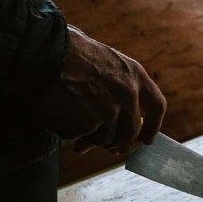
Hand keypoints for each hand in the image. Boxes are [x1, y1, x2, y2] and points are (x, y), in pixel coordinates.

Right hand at [28, 25, 165, 153]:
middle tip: (112, 148)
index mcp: (135, 75)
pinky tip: (62, 119)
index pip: (157, 106)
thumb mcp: (107, 61)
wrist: (45, 54)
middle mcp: (128, 95)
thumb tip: (126, 117)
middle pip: (131, 131)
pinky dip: (73, 134)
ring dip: (93, 138)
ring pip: (106, 138)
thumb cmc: (70, 53)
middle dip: (121, 142)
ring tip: (76, 124)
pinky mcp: (88, 125)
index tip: (148, 140)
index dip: (153, 126)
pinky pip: (82, 137)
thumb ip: (120, 86)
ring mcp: (108, 112)